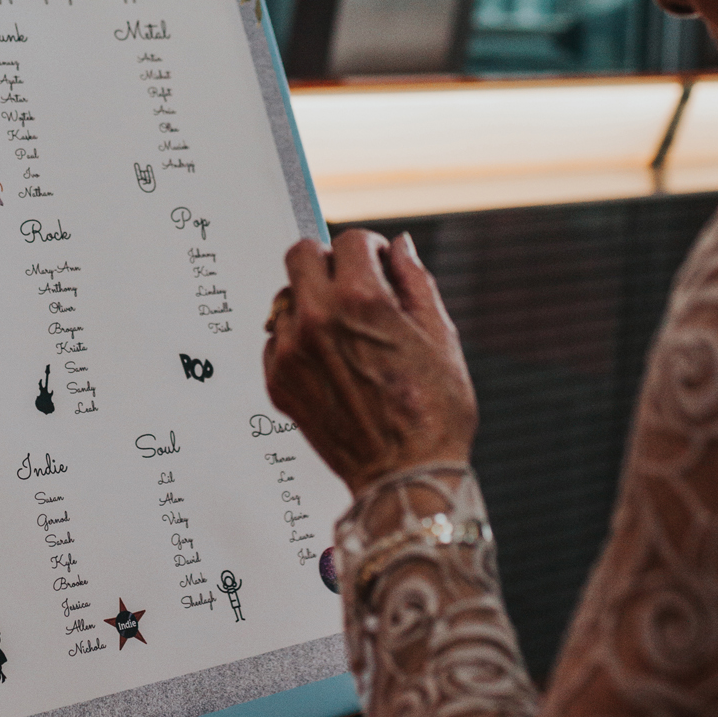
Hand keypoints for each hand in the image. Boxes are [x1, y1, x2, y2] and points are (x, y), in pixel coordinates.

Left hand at [263, 229, 476, 496]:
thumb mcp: (440, 336)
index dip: (372, 249)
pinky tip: (332, 365)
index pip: (350, 240)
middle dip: (329, 261)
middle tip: (353, 287)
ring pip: (287, 297)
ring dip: (312, 303)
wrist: (406, 476)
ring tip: (345, 335)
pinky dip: (299, 340)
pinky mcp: (278, 381)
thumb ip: (414, 280)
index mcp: (361, 299)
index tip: (379, 265)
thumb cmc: (434, 410)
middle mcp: (317, 318)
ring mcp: (291, 351)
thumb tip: (399, 246)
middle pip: (300, 254)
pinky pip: (277, 338)